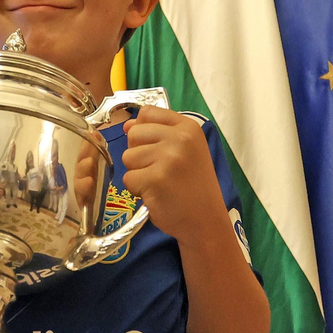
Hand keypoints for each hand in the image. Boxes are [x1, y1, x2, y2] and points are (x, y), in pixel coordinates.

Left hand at [121, 106, 225, 242]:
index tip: (156, 148)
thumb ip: (157, 133)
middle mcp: (180, 138)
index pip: (147, 112)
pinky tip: (157, 194)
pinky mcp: (156, 179)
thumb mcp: (185, 151)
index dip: (143, 131)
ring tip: (160, 183)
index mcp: (188, 127)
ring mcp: (168, 158)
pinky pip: (128, 179)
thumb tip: (127, 125)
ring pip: (128, 157)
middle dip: (139, 154)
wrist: (206, 220)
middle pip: (134, 134)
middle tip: (160, 170)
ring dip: (138, 173)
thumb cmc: (193, 185)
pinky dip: (138, 190)